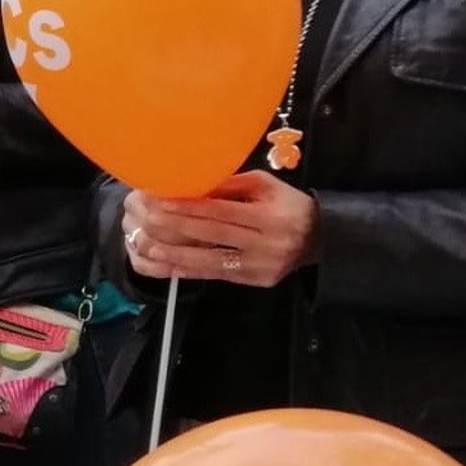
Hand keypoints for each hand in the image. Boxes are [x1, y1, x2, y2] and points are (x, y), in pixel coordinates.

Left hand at [123, 170, 318, 288]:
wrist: (319, 238)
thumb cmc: (287, 204)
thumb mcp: (265, 186)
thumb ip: (230, 185)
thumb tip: (191, 183)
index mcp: (269, 217)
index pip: (221, 211)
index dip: (190, 206)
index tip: (162, 199)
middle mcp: (266, 244)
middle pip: (213, 235)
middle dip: (176, 227)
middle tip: (147, 218)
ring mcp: (260, 267)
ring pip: (211, 262)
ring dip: (176, 254)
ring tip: (148, 246)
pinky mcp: (255, 282)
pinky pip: (217, 275)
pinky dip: (191, 270)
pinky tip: (168, 265)